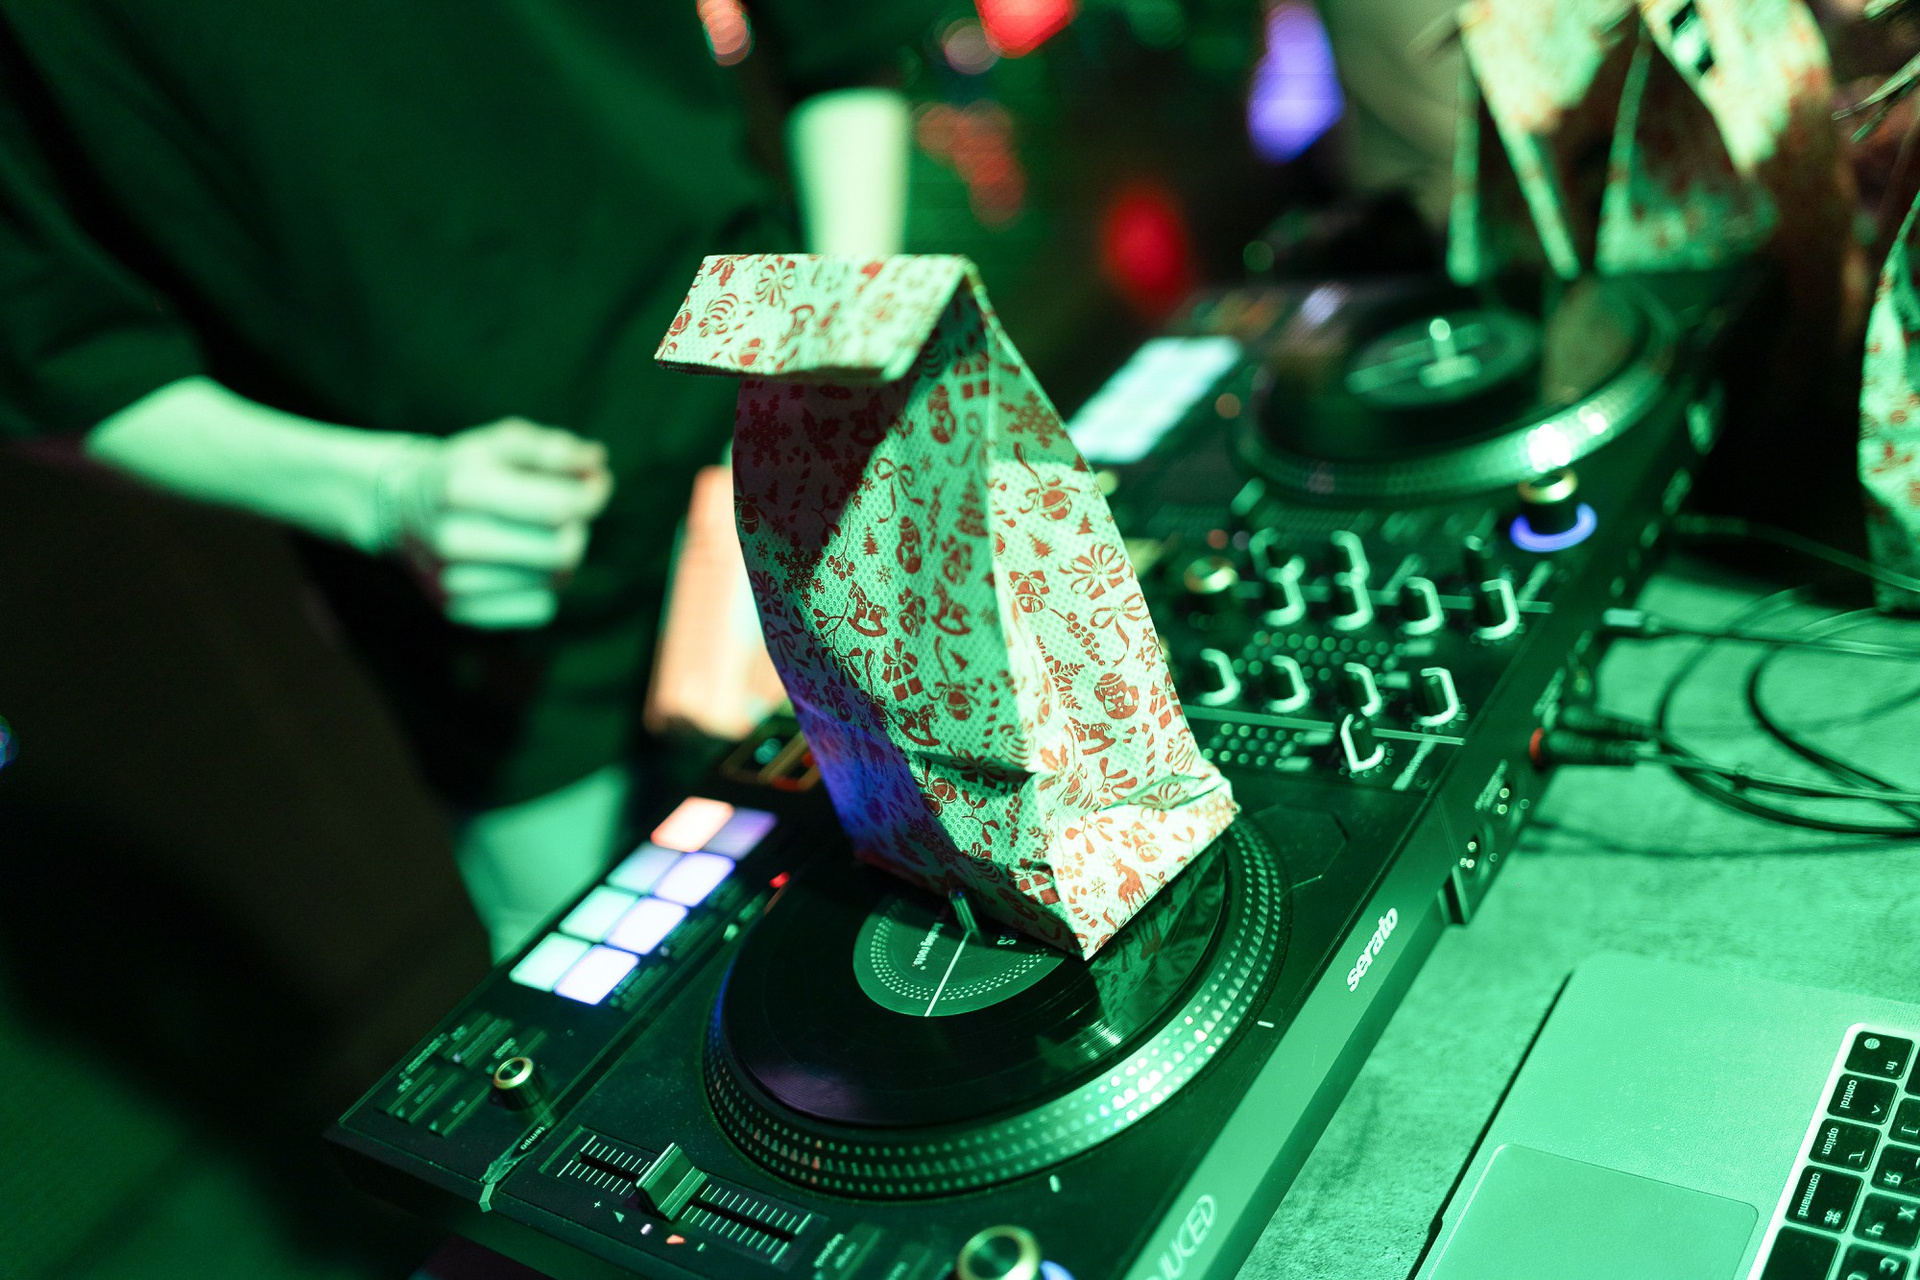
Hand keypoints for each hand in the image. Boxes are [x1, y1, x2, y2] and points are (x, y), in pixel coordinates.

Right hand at [378, 417, 612, 628]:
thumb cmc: (465, 471)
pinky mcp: (462, 613)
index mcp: (461, 488)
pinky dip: (544, 585)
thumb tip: (598, 463)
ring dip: (562, 556)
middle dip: (578, 527)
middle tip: (566, 511)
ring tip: (539, 534)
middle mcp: (453, 539)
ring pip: (555, 580)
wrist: (401, 510)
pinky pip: (540, 608)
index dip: (592, 495)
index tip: (596, 483)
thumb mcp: (501, 444)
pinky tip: (521, 563)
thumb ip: (553, 449)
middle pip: (563, 550)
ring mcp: (455, 582)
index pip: (559, 507)